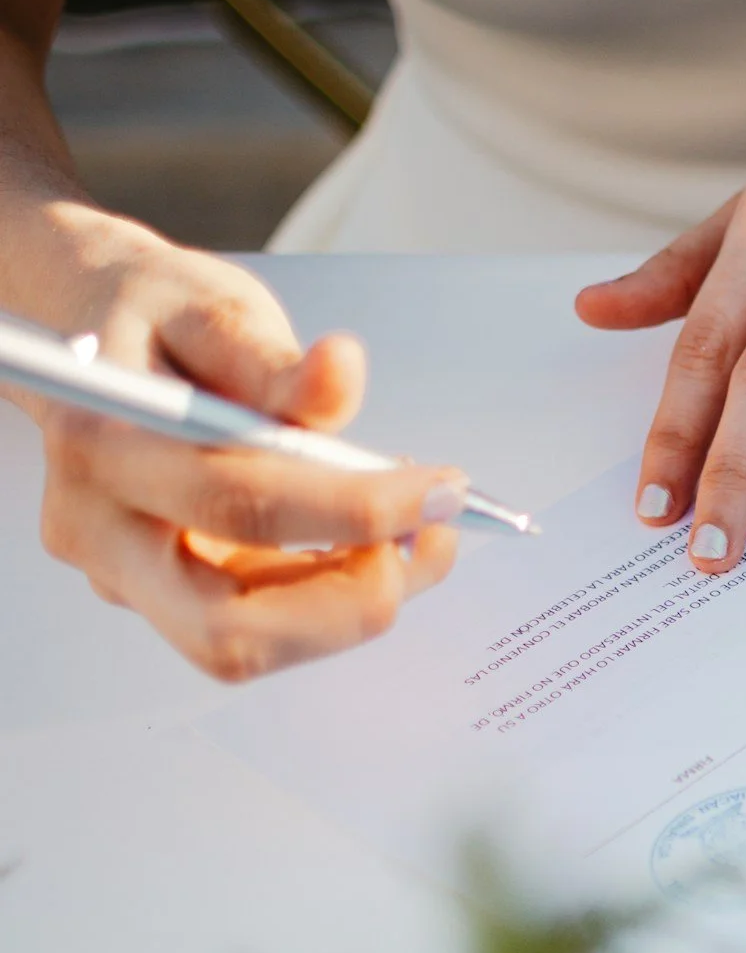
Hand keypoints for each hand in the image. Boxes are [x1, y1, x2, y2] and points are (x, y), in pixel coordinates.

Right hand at [10, 214, 465, 679]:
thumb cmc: (149, 319)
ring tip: (414, 528)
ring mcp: (128, 577)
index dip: (358, 506)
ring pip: (250, 645)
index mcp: (103, 447)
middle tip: (428, 537)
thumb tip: (339, 372)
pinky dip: (336, 596)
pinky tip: (374, 538)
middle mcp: (101, 532)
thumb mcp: (210, 307)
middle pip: (230, 628)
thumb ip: (273, 357)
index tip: (442, 488)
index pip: (240, 504)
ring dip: (355, 602)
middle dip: (353, 600)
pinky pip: (263, 628)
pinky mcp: (166, 596)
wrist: (97, 343)